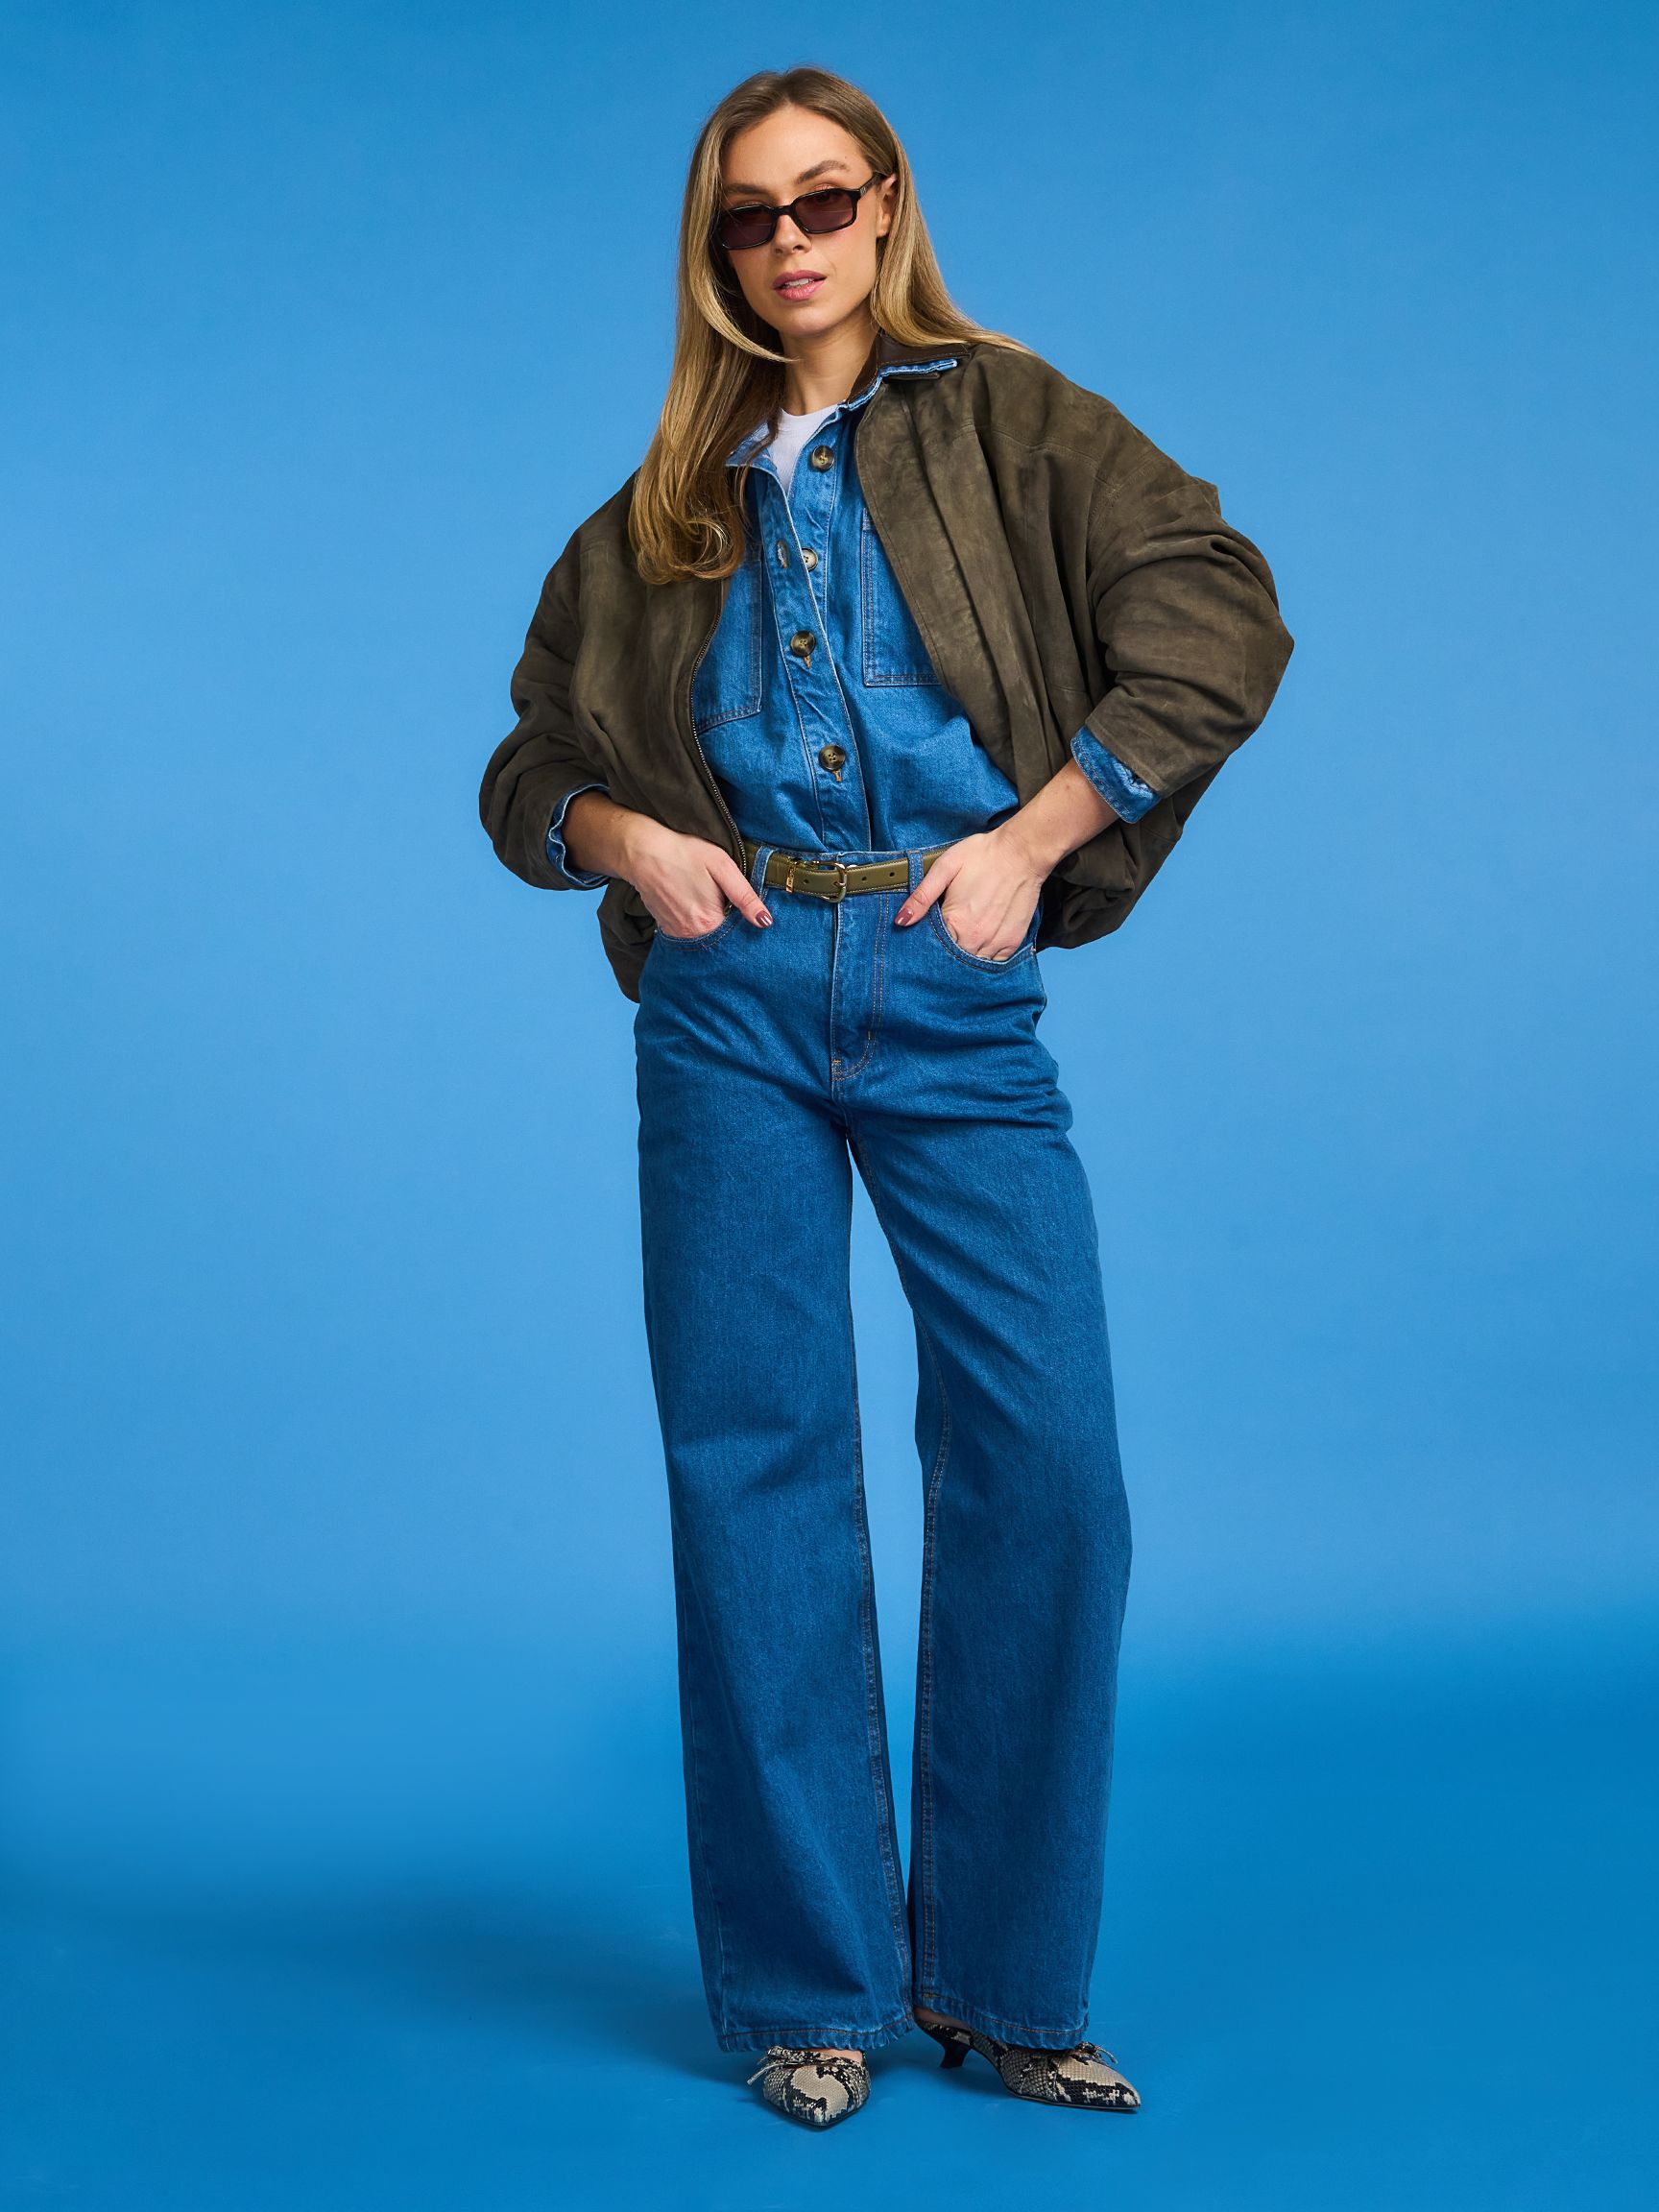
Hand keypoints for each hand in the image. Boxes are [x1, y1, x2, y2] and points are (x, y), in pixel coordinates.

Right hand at [628, 819, 772, 935]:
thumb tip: (765, 921)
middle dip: (727, 923)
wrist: (643, 852)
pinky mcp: (665, 927)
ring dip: (710, 922)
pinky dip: (694, 921)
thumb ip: (745, 897)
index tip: (741, 907)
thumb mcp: (722, 867)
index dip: (744, 922)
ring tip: (705, 897)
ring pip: (704, 934)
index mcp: (710, 923)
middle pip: (720, 936)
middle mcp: (692, 935)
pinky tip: (692, 901)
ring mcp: (676, 933)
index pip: (737, 935)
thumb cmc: (684, 854)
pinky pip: (687, 931)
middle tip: (721, 897)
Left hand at [894, 828, 1041, 959]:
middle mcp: (975, 938)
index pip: (933, 947)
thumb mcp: (945, 868)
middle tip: (946, 934)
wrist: (1022, 853)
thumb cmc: (982, 856)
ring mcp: (995, 942)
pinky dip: (985, 957)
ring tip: (963, 938)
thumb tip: (901, 921)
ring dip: (965, 956)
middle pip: (952, 959)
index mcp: (955, 922)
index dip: (926, 942)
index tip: (925, 934)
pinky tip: (980, 942)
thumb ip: (922, 897)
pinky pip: (994, 962)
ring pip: (972, 963)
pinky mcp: (1012, 942)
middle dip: (945, 953)